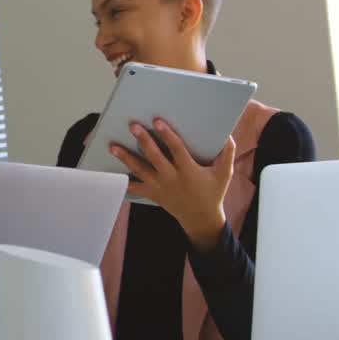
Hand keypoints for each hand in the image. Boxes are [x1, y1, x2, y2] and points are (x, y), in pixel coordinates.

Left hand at [110, 118, 234, 251]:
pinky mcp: (152, 193)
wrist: (201, 218)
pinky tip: (110, 170)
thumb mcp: (225, 174)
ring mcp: (160, 187)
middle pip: (154, 157)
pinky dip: (122, 179)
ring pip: (140, 170)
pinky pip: (134, 186)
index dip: (167, 134)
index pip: (177, 149)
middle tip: (133, 126)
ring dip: (125, 158)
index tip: (158, 121)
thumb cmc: (213, 192)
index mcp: (189, 171)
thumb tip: (228, 135)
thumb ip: (227, 154)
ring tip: (113, 146)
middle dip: (143, 140)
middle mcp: (172, 178)